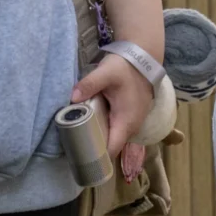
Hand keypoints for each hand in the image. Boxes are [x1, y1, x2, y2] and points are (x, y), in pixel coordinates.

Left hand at [73, 55, 154, 182]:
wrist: (143, 58)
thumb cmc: (125, 68)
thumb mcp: (106, 73)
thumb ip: (89, 85)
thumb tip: (72, 98)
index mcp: (125, 122)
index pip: (111, 150)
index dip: (96, 157)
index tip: (80, 157)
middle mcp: (131, 128)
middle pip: (111, 146)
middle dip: (94, 149)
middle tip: (73, 146)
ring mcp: (133, 123)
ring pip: (114, 138)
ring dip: (99, 139)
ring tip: (79, 137)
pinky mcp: (131, 117)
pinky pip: (117, 130)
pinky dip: (106, 130)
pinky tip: (92, 126)